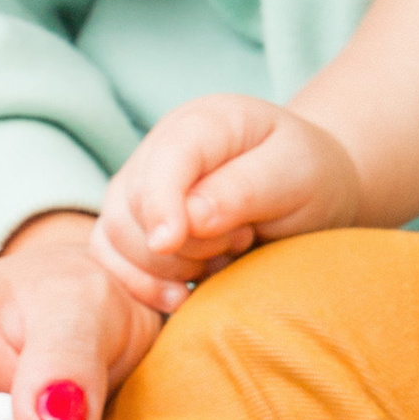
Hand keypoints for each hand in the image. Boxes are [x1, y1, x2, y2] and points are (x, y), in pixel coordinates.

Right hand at [92, 98, 364, 313]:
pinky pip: (110, 261)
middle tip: (242, 240)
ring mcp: (139, 188)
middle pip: (132, 206)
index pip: (165, 159)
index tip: (170, 242)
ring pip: (115, 238)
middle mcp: (160, 150)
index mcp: (204, 122)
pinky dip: (140, 286)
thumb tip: (190, 218)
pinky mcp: (132, 227)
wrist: (308, 192)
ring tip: (222, 260)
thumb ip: (245, 189)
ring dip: (167, 268)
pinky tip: (180, 297)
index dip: (160, 202)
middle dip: (184, 245)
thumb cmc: (307, 176)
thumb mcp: (296, 175)